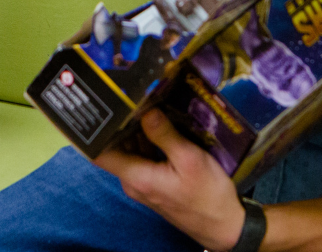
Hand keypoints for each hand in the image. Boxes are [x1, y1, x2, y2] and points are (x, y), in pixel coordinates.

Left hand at [96, 110, 245, 250]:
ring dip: (137, 132)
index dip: (98, 131)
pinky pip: (142, 159)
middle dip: (122, 125)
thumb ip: (164, 135)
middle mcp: (133, 181)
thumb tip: (145, 112)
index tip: (107, 107)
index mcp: (137, 177)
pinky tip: (160, 126)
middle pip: (115, 149)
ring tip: (148, 106)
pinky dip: (147, 142)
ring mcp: (142, 184)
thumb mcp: (190, 159)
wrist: (223, 225)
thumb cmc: (208, 194)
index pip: (100, 153)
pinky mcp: (153, 184)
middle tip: (135, 97)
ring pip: (130, 152)